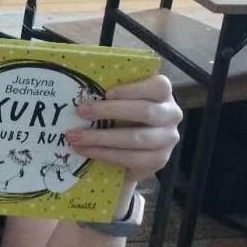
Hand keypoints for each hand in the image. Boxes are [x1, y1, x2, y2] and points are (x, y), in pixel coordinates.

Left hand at [64, 73, 181, 182]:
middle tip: (80, 111)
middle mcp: (171, 114)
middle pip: (145, 112)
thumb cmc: (121, 116)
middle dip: (109, 111)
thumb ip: (109, 94)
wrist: (129, 150)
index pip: (158, 86)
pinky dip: (104, 154)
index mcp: (162, 93)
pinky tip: (84, 150)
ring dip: (101, 138)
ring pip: (136, 138)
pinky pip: (131, 158)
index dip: (133, 89)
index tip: (106, 93)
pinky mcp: (159, 160)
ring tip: (75, 137)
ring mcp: (168, 139)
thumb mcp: (119, 101)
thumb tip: (80, 88)